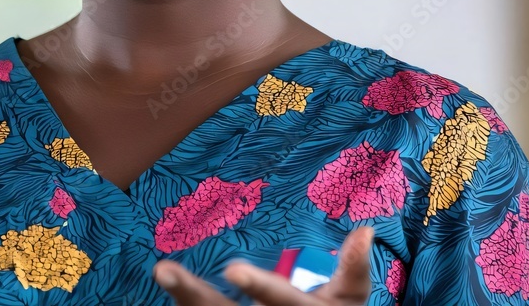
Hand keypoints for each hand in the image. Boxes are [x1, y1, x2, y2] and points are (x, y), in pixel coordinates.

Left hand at [153, 227, 373, 305]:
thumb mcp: (346, 304)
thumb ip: (353, 271)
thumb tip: (365, 230)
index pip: (280, 300)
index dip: (259, 286)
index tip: (231, 267)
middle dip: (195, 295)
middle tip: (165, 270)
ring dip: (184, 297)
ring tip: (163, 270)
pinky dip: (186, 305)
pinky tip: (168, 286)